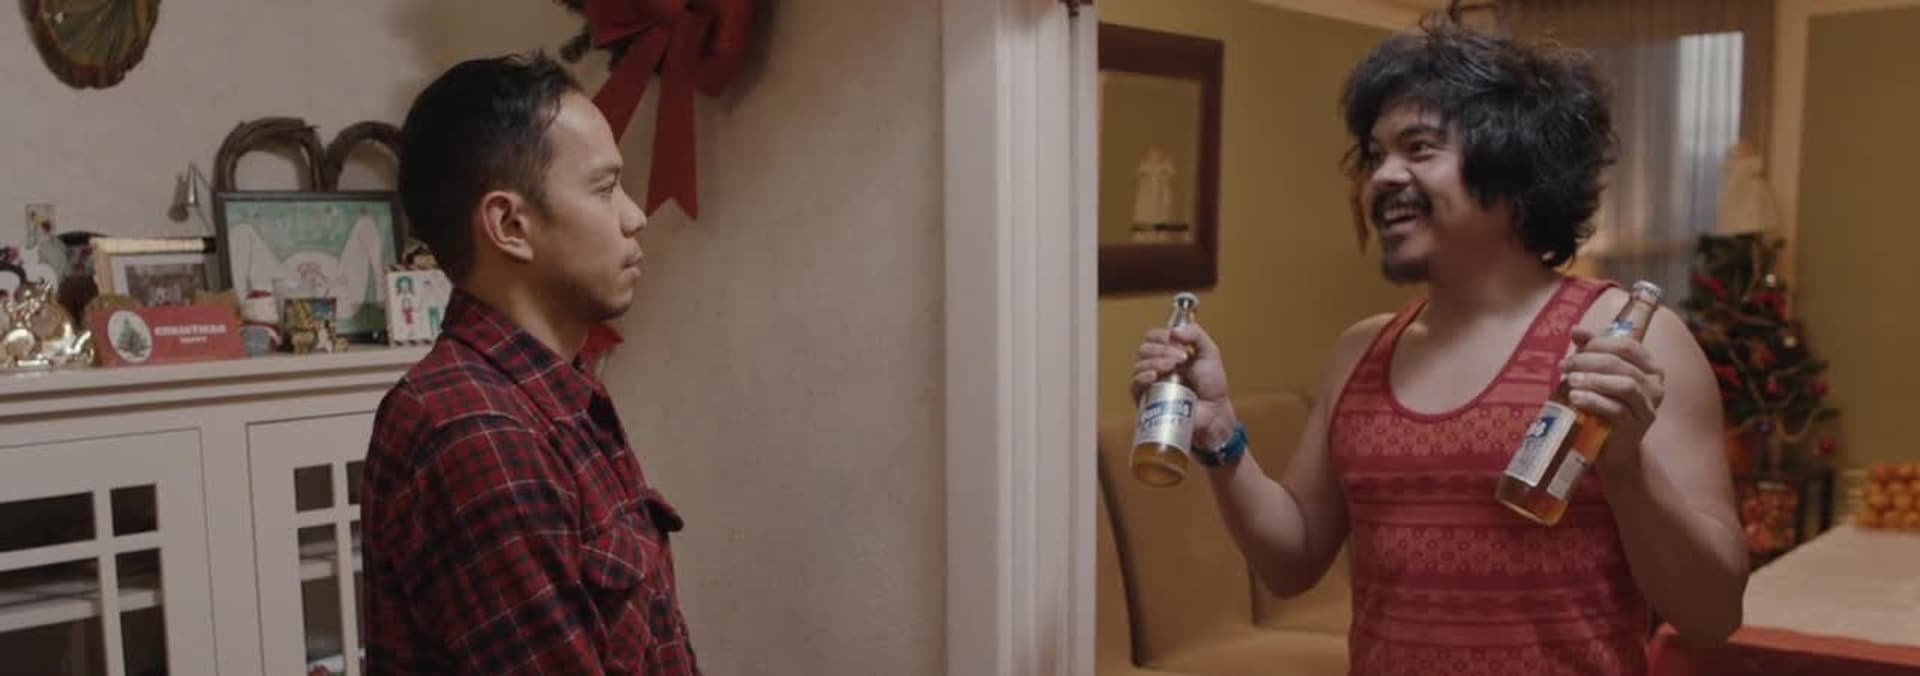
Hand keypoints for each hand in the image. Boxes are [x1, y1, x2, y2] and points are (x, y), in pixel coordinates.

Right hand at [1131, 323, 1236, 448]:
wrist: (1214, 411)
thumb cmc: (1212, 385)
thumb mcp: (1210, 353)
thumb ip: (1196, 335)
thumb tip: (1174, 331)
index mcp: (1168, 352)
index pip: (1152, 337)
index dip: (1161, 336)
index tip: (1178, 342)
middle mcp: (1157, 365)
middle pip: (1144, 349)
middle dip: (1162, 350)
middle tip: (1181, 358)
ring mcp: (1151, 382)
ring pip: (1139, 365)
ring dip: (1155, 362)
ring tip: (1172, 368)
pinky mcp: (1147, 399)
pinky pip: (1134, 385)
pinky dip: (1142, 377)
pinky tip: (1154, 376)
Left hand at [1563, 325, 1666, 472]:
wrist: (1614, 447)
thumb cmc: (1605, 405)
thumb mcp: (1598, 375)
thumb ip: (1591, 350)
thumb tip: (1576, 329)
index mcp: (1649, 367)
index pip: (1627, 345)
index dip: (1599, 341)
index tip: (1575, 344)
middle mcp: (1654, 385)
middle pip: (1621, 363)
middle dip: (1588, 360)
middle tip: (1565, 365)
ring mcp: (1648, 406)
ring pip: (1624, 384)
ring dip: (1593, 379)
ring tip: (1570, 380)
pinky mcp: (1636, 426)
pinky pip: (1617, 409)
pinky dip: (1594, 400)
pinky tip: (1575, 398)